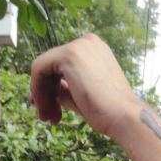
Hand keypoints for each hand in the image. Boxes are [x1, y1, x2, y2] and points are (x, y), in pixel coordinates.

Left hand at [29, 33, 143, 133]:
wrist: (123, 116)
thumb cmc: (107, 111)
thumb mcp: (80, 95)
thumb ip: (62, 88)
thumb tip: (39, 92)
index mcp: (93, 50)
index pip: (60, 65)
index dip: (50, 89)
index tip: (50, 111)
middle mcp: (86, 42)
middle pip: (50, 66)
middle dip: (44, 94)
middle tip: (47, 118)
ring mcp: (78, 45)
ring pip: (43, 68)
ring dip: (41, 95)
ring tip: (48, 118)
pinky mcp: (69, 54)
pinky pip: (39, 69)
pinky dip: (37, 90)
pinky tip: (45, 109)